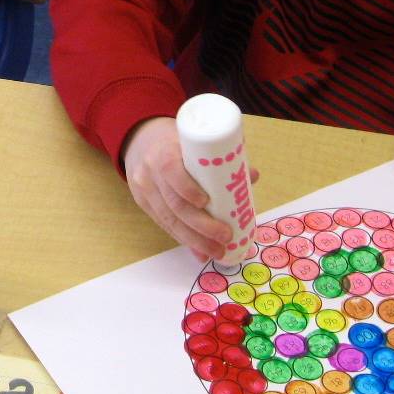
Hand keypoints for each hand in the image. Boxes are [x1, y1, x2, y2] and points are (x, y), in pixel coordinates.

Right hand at [123, 119, 261, 259]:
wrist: (140, 143)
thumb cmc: (175, 142)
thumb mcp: (193, 141)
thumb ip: (220, 157)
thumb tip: (252, 176)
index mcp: (163, 151)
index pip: (171, 171)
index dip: (187, 188)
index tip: (206, 202)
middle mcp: (150, 173)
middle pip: (174, 203)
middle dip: (201, 225)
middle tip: (225, 236)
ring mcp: (145, 191)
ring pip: (169, 220)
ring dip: (195, 240)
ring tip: (217, 252)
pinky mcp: (144, 205)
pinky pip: (165, 225)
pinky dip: (184, 240)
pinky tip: (199, 252)